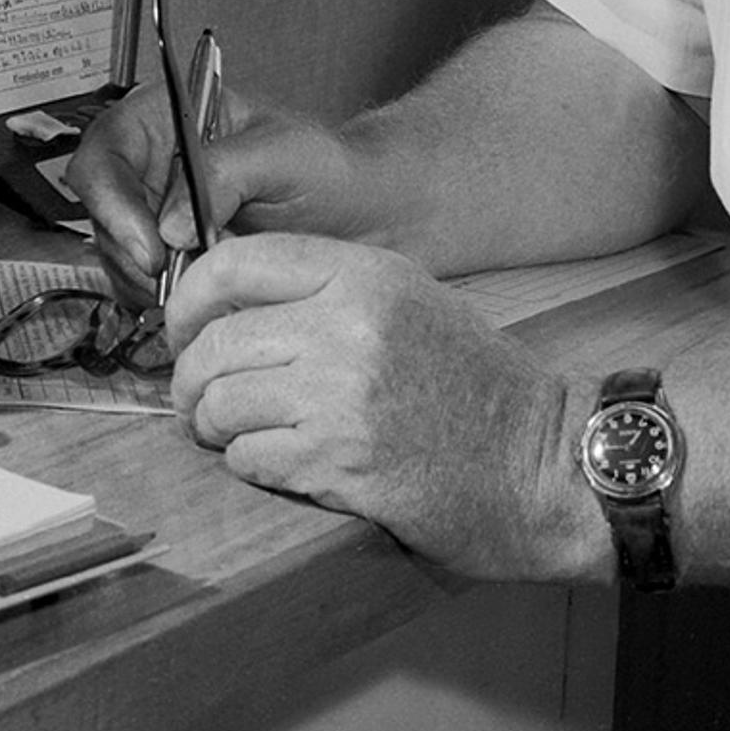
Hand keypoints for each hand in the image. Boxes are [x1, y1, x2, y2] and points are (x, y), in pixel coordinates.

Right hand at [70, 77, 330, 305]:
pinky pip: (138, 282)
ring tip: (206, 279)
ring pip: (114, 251)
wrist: (358, 218)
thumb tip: (170, 223)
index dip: (113, 199)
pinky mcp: (164, 255)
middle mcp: (150, 163)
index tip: (150, 247)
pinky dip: (162, 296)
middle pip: (100, 208)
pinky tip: (202, 291)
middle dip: (131, 250)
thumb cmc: (326, 168)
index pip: (106, 149)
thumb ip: (224, 174)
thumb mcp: (282, 153)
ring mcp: (153, 212)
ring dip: (150, 278)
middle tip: (176, 279)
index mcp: (166, 116)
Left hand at [162, 233, 601, 583]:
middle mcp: (346, 325)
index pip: (232, 265)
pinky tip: (282, 464)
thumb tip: (225, 307)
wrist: (547, 464)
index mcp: (363, 275)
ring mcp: (342, 395)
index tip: (182, 333)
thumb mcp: (410, 303)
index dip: (187, 302)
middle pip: (214, 342)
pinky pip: (247, 458)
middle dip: (191, 380)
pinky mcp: (342, 462)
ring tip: (238, 436)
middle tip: (199, 403)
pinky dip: (250, 465)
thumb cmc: (478, 388)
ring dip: (215, 428)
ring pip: (220, 404)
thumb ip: (325, 291)